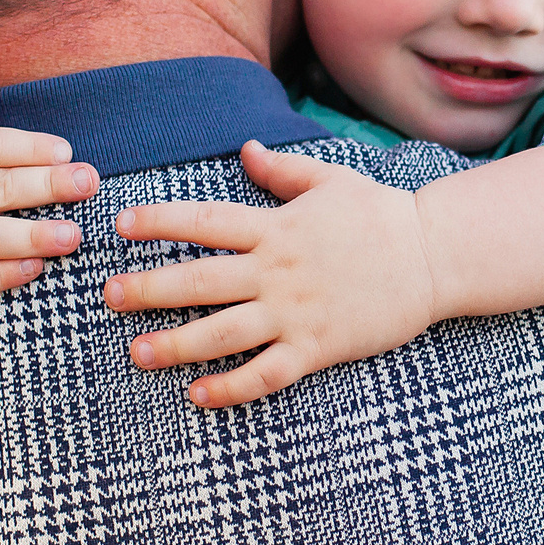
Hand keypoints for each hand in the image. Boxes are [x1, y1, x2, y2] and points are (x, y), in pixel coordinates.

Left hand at [104, 141, 439, 407]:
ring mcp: (297, 312)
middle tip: (108, 296)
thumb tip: (245, 149)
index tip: (121, 225)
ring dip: (176, 345)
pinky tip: (198, 395)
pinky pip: (266, 373)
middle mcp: (278, 270)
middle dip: (149, 289)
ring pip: (224, 333)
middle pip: (200, 281)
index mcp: (277, 227)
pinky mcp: (317, 347)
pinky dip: (230, 388)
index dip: (160, 221)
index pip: (205, 221)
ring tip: (137, 353)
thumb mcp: (332, 180)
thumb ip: (283, 170)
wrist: (435, 256)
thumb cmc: (383, 216)